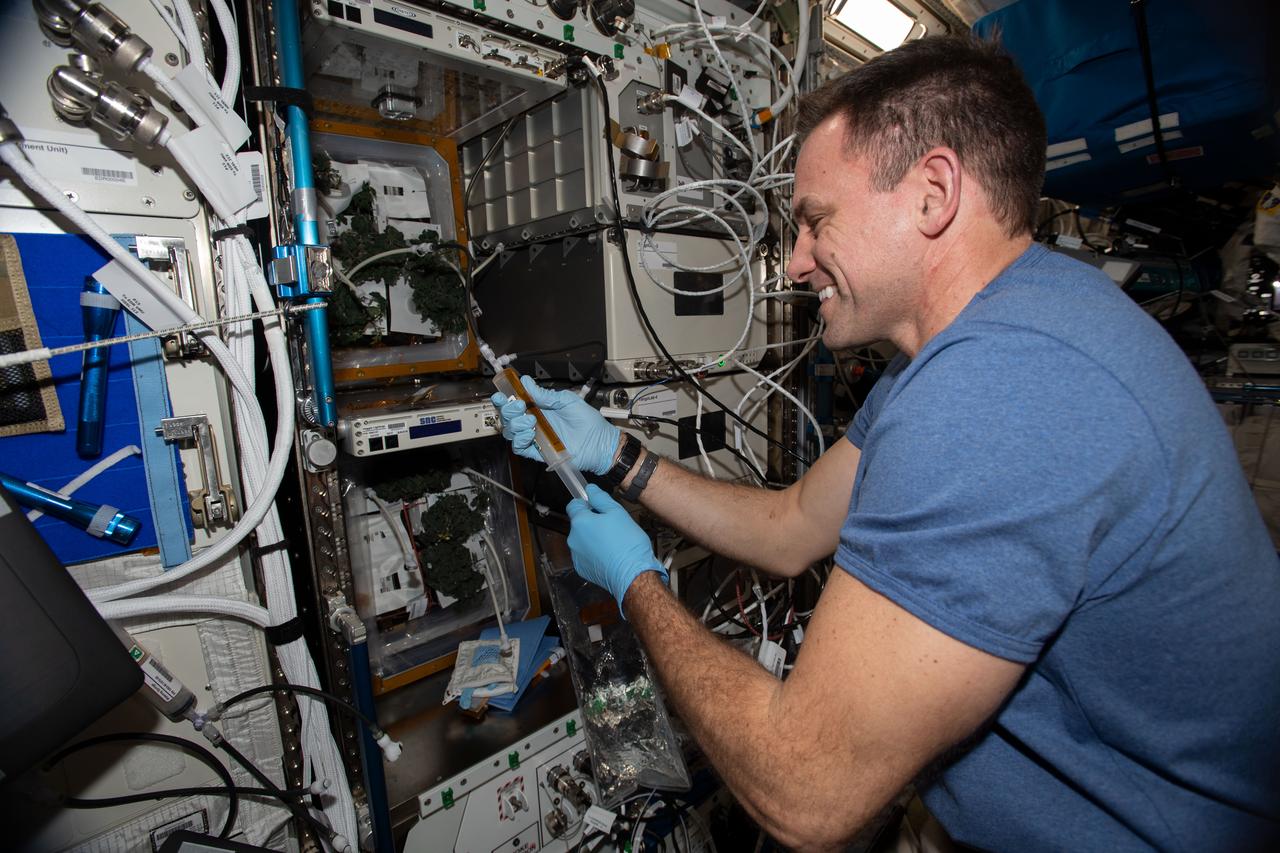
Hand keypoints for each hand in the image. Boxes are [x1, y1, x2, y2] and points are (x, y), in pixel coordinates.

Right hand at [490, 375, 620, 475]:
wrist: (599, 442)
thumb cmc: (588, 422)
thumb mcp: (567, 401)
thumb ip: (545, 395)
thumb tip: (526, 382)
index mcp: (539, 408)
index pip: (515, 402)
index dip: (505, 398)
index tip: (502, 394)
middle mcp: (534, 422)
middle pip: (508, 417)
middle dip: (508, 409)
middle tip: (519, 406)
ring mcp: (535, 437)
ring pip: (510, 431)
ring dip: (515, 424)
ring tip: (531, 421)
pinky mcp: (538, 451)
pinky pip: (519, 447)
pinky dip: (520, 439)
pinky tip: (530, 433)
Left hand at [565, 484, 666, 609]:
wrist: (632, 574)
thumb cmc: (627, 543)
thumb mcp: (618, 512)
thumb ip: (600, 498)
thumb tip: (590, 489)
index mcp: (580, 522)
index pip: (573, 505)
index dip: (586, 504)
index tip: (597, 507)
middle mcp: (573, 539)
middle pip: (579, 524)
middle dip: (592, 523)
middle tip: (612, 526)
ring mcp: (576, 556)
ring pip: (582, 540)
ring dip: (593, 539)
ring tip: (612, 543)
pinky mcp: (582, 569)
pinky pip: (586, 555)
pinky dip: (594, 554)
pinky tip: (609, 555)